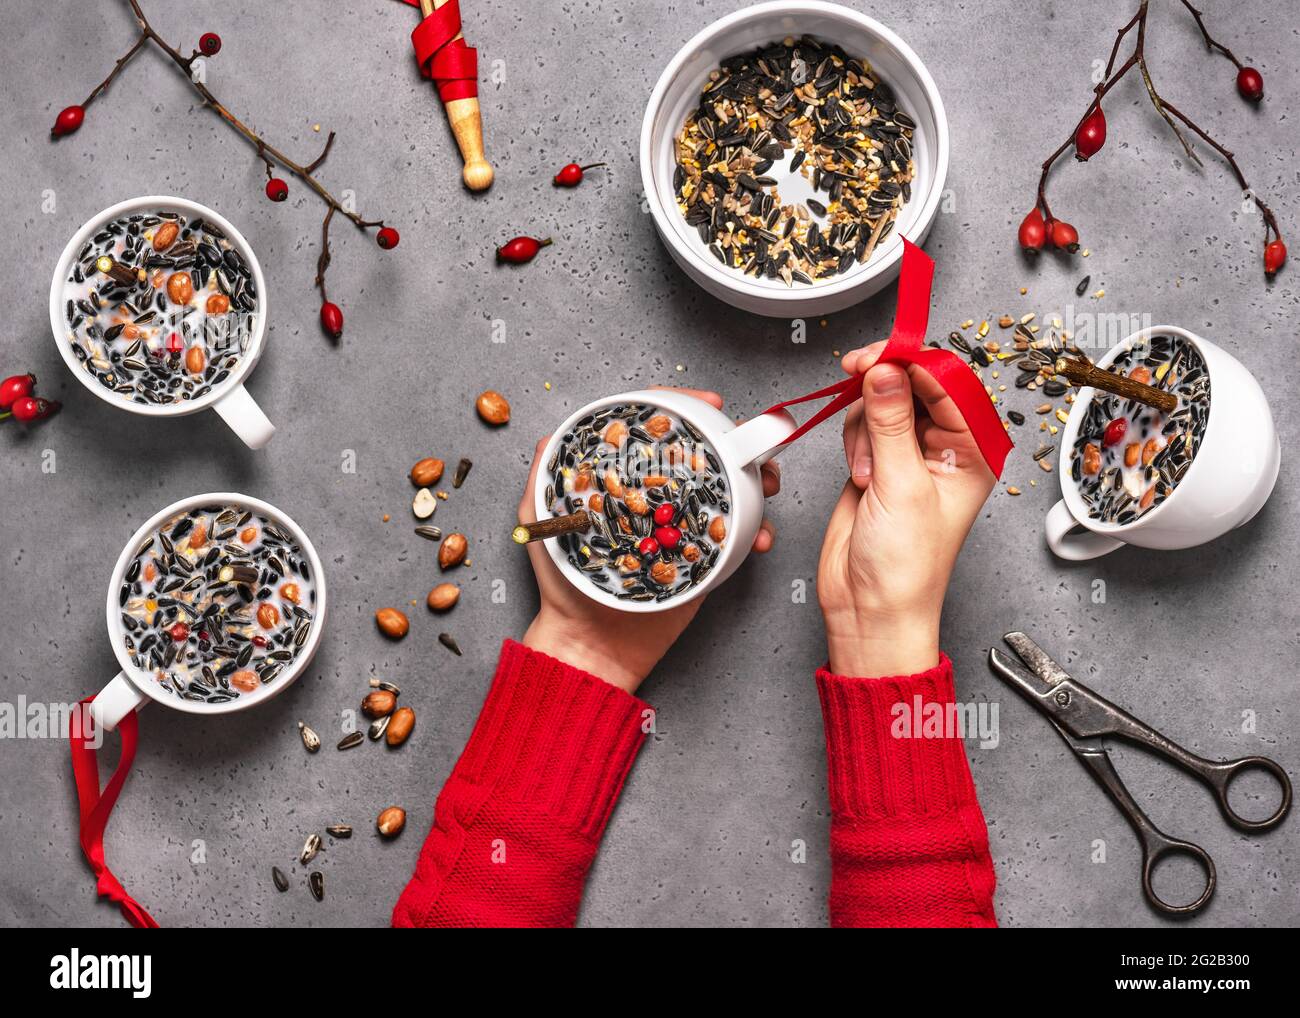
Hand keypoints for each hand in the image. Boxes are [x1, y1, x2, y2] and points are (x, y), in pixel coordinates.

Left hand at [521, 388, 780, 693]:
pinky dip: (758, 532)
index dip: (683, 410)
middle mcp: (658, 500)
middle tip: (752, 444)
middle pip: (704, 456)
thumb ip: (544, 478)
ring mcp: (684, 528)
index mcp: (625, 483)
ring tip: (767, 483)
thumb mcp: (543, 524)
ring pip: (731, 491)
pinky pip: (740, 538)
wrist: (593, 645)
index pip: (657, 433)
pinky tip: (759, 538)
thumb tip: (551, 438)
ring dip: (757, 479)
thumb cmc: (563, 586)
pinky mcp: (705, 560)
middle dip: (736, 442)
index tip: (707, 404)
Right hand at [817, 343, 995, 676]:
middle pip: (913, 383)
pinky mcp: (877, 460)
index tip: (881, 352)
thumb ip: (891, 422)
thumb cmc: (907, 566)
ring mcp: (908, 453)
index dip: (915, 361)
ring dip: (863, 425)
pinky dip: (851, 438)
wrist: (870, 606)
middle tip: (856, 373)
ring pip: (880, 400)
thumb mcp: (903, 486)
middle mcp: (945, 447)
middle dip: (882, 385)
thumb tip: (885, 371)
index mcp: (974, 451)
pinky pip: (861, 422)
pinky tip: (858, 472)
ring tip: (867, 470)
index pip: (949, 384)